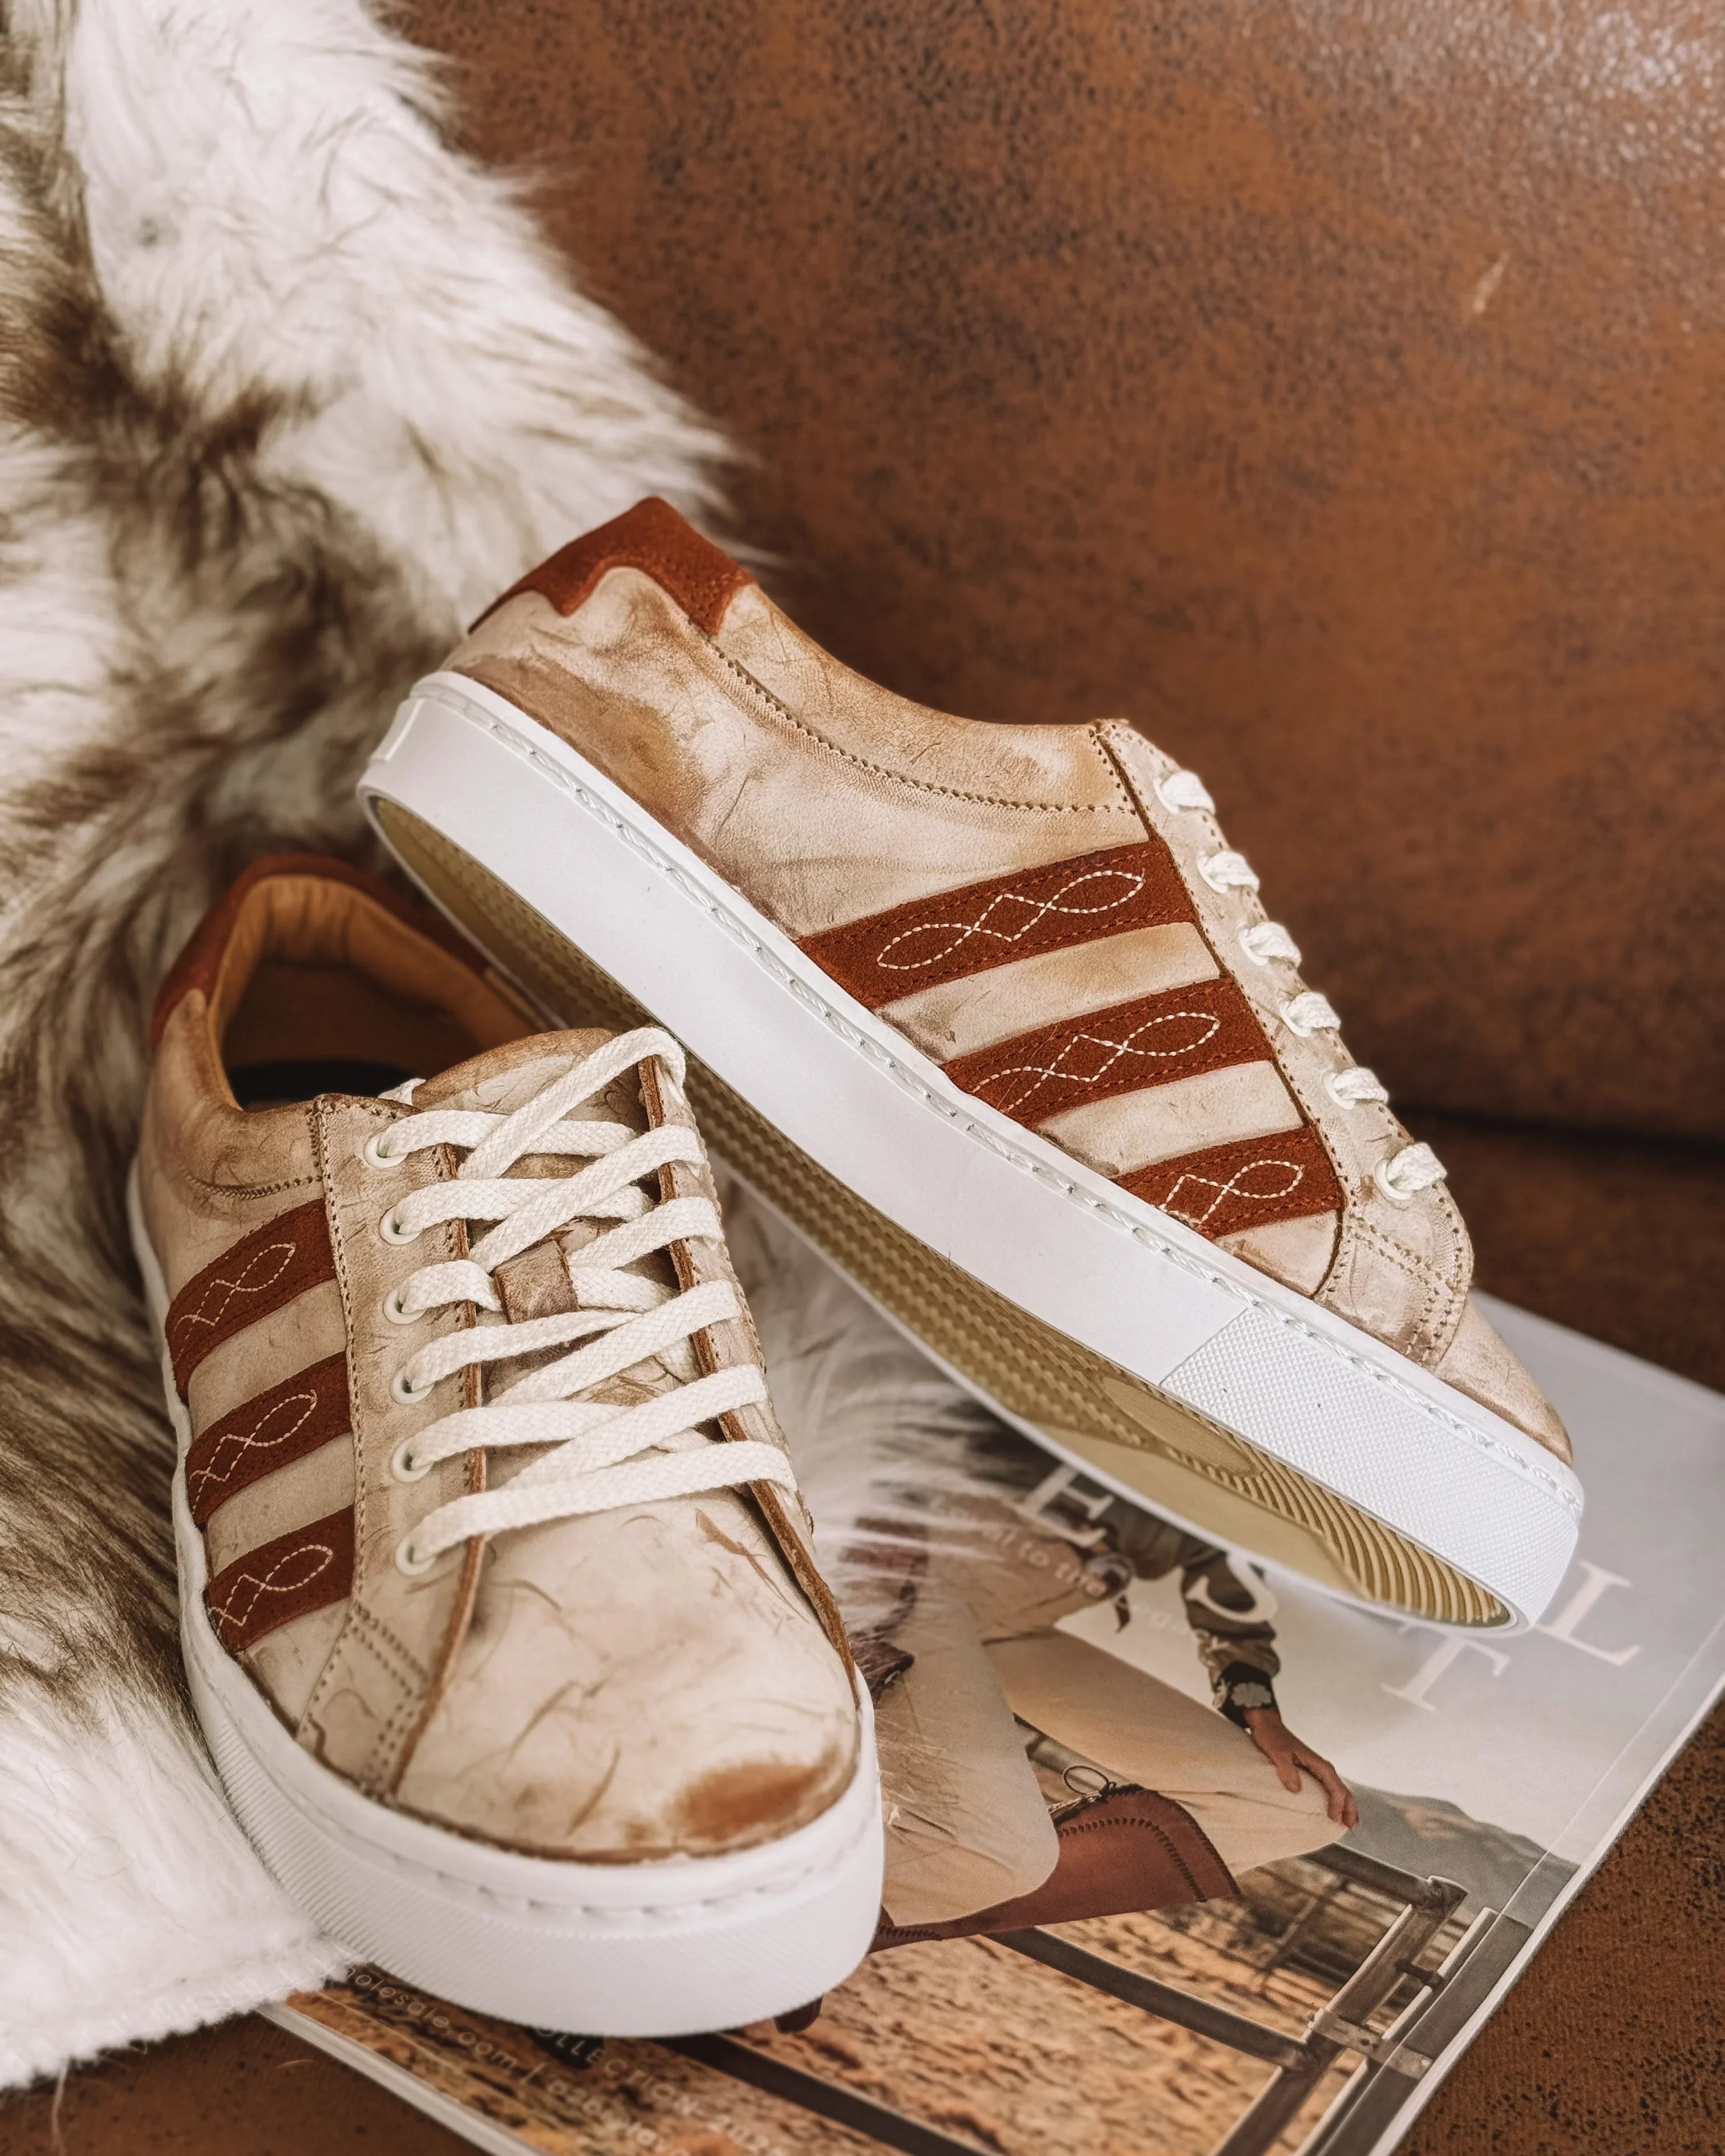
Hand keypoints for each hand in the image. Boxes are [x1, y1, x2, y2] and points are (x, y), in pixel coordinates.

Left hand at [1242, 1708, 1358, 1828]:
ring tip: (1346, 1822)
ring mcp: (1317, 1769)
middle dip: (1349, 1809)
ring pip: (1338, 1789)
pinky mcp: (1310, 1771)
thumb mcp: (1278, 1754)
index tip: (1333, 1819)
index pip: (1336, 1789)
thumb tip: (1296, 1790)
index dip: (1338, 1806)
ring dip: (1344, 1805)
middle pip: (1343, 1790)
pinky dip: (1334, 1800)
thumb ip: (1287, 1771)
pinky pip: (1328, 1788)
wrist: (1266, 1724)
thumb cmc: (1271, 1737)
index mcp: (1319, 1764)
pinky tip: (1331, 1809)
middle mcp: (1322, 1767)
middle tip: (1350, 1827)